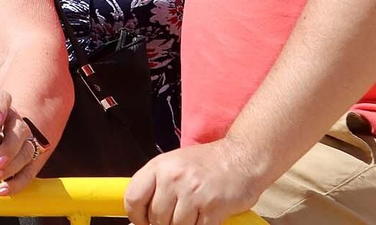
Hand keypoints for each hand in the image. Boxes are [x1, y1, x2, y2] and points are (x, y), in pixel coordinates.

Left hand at [0, 88, 46, 195]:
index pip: (3, 100)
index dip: (0, 109)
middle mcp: (15, 122)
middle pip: (18, 131)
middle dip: (8, 147)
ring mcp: (25, 142)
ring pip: (26, 152)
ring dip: (12, 166)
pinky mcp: (28, 162)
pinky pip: (28, 173)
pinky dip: (16, 183)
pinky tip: (3, 189)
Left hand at [125, 139, 268, 224]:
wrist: (242, 157)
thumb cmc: (207, 163)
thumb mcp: (174, 164)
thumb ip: (157, 185)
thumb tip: (142, 215)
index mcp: (159, 166)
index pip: (133, 198)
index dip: (136, 216)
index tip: (143, 222)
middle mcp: (173, 178)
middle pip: (155, 218)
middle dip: (163, 224)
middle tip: (174, 218)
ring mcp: (193, 193)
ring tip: (192, 215)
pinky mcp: (212, 208)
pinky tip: (204, 218)